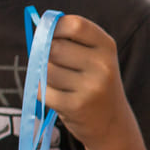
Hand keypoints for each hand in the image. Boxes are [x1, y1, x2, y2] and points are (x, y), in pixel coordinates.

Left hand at [43, 15, 132, 148]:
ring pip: (46, 69)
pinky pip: (44, 91)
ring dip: (43, 74)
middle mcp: (103, 65)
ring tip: (58, 82)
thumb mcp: (96, 58)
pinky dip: (43, 91)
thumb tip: (38, 32)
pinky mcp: (76, 106)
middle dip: (45, 53)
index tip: (51, 35)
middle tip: (52, 62)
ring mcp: (91, 87)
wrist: (112, 123)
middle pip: (55, 47)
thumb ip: (71, 42)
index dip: (56, 27)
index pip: (74, 25)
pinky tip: (57, 96)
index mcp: (107, 46)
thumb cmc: (94, 83)